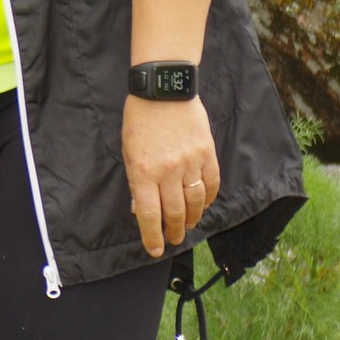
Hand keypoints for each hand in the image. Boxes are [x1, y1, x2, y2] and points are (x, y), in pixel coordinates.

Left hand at [123, 95, 218, 256]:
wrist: (164, 89)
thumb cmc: (139, 119)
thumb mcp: (128, 150)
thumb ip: (137, 181)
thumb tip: (140, 209)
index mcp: (144, 170)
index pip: (149, 214)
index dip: (152, 236)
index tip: (155, 250)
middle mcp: (168, 170)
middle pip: (175, 212)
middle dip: (174, 231)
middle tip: (174, 240)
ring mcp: (190, 162)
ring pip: (196, 202)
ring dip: (193, 219)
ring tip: (188, 226)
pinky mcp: (207, 153)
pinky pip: (211, 184)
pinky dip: (208, 199)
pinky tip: (203, 205)